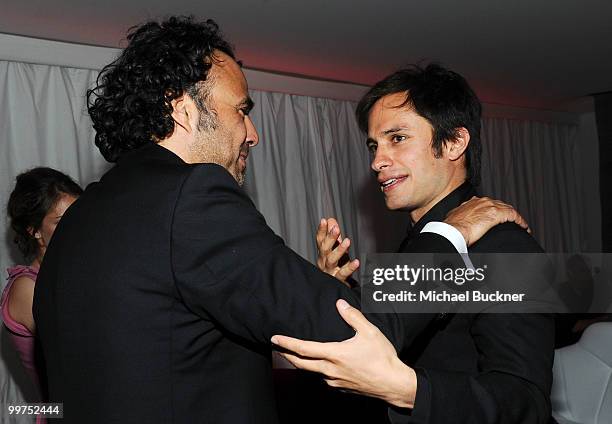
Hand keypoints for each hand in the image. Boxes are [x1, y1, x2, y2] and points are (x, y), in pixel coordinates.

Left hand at [271, 299, 416, 408]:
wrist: (393, 384)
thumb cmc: (382, 358)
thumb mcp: (369, 332)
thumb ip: (353, 316)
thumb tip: (340, 304)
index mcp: (335, 354)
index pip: (304, 348)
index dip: (287, 343)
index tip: (275, 338)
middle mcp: (331, 370)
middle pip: (301, 363)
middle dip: (286, 355)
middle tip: (277, 348)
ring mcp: (335, 381)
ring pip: (312, 372)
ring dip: (302, 363)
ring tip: (296, 354)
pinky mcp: (342, 387)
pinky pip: (325, 378)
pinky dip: (318, 370)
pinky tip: (322, 365)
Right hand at [316, 218, 359, 284]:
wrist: (336, 289)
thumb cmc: (336, 266)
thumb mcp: (334, 250)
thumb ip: (333, 236)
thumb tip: (331, 219)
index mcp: (323, 254)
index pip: (320, 240)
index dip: (322, 231)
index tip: (324, 220)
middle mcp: (324, 262)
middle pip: (325, 249)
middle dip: (330, 238)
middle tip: (336, 229)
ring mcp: (330, 272)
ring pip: (332, 260)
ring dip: (339, 250)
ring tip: (347, 241)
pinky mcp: (339, 280)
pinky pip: (343, 274)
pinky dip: (350, 268)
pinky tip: (357, 262)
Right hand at [445, 196, 529, 246]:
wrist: (453, 230)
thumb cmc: (452, 227)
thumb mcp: (456, 218)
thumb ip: (462, 217)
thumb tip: (460, 224)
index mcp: (473, 202)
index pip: (489, 204)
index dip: (497, 210)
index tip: (499, 218)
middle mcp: (482, 201)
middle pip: (500, 205)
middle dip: (507, 213)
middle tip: (512, 221)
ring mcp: (489, 206)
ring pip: (508, 209)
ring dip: (515, 217)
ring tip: (520, 224)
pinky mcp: (496, 213)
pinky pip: (513, 215)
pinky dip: (520, 221)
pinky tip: (523, 226)